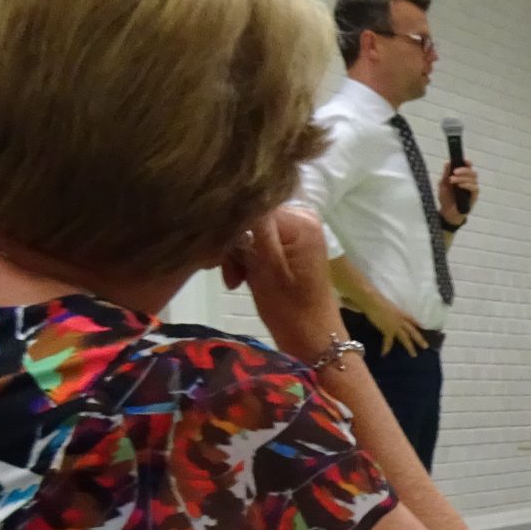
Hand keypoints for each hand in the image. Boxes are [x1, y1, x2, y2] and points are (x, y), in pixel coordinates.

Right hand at [225, 207, 345, 360]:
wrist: (309, 339)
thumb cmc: (290, 309)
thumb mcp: (268, 267)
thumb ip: (255, 229)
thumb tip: (240, 190)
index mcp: (300, 219)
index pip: (251, 205)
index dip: (232, 228)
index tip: (221, 257)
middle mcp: (300, 217)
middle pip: (249, 217)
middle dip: (233, 245)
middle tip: (231, 275)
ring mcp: (294, 231)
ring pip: (247, 231)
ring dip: (236, 256)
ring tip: (237, 281)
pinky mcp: (286, 245)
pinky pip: (255, 242)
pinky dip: (244, 260)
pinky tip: (241, 280)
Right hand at [360, 296, 429, 355]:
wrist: (372, 301)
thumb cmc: (377, 300)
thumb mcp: (388, 305)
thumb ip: (390, 311)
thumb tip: (388, 314)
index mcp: (401, 313)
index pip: (412, 320)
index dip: (417, 324)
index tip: (422, 328)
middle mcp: (401, 320)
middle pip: (413, 331)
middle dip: (419, 339)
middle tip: (426, 347)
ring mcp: (395, 325)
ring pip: (405, 338)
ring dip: (410, 347)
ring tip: (414, 355)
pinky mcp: (388, 330)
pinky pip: (388, 341)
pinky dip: (386, 348)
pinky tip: (384, 354)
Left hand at [438, 164, 478, 225]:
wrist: (447, 213)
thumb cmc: (446, 198)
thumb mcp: (443, 184)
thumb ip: (446, 174)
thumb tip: (448, 163)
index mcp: (462, 177)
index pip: (468, 168)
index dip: (467, 163)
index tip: (464, 161)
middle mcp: (469, 182)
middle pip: (472, 172)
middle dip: (463, 170)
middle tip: (454, 172)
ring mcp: (472, 189)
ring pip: (473, 179)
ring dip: (462, 178)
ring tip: (452, 180)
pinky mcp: (474, 196)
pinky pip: (474, 188)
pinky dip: (467, 185)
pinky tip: (459, 185)